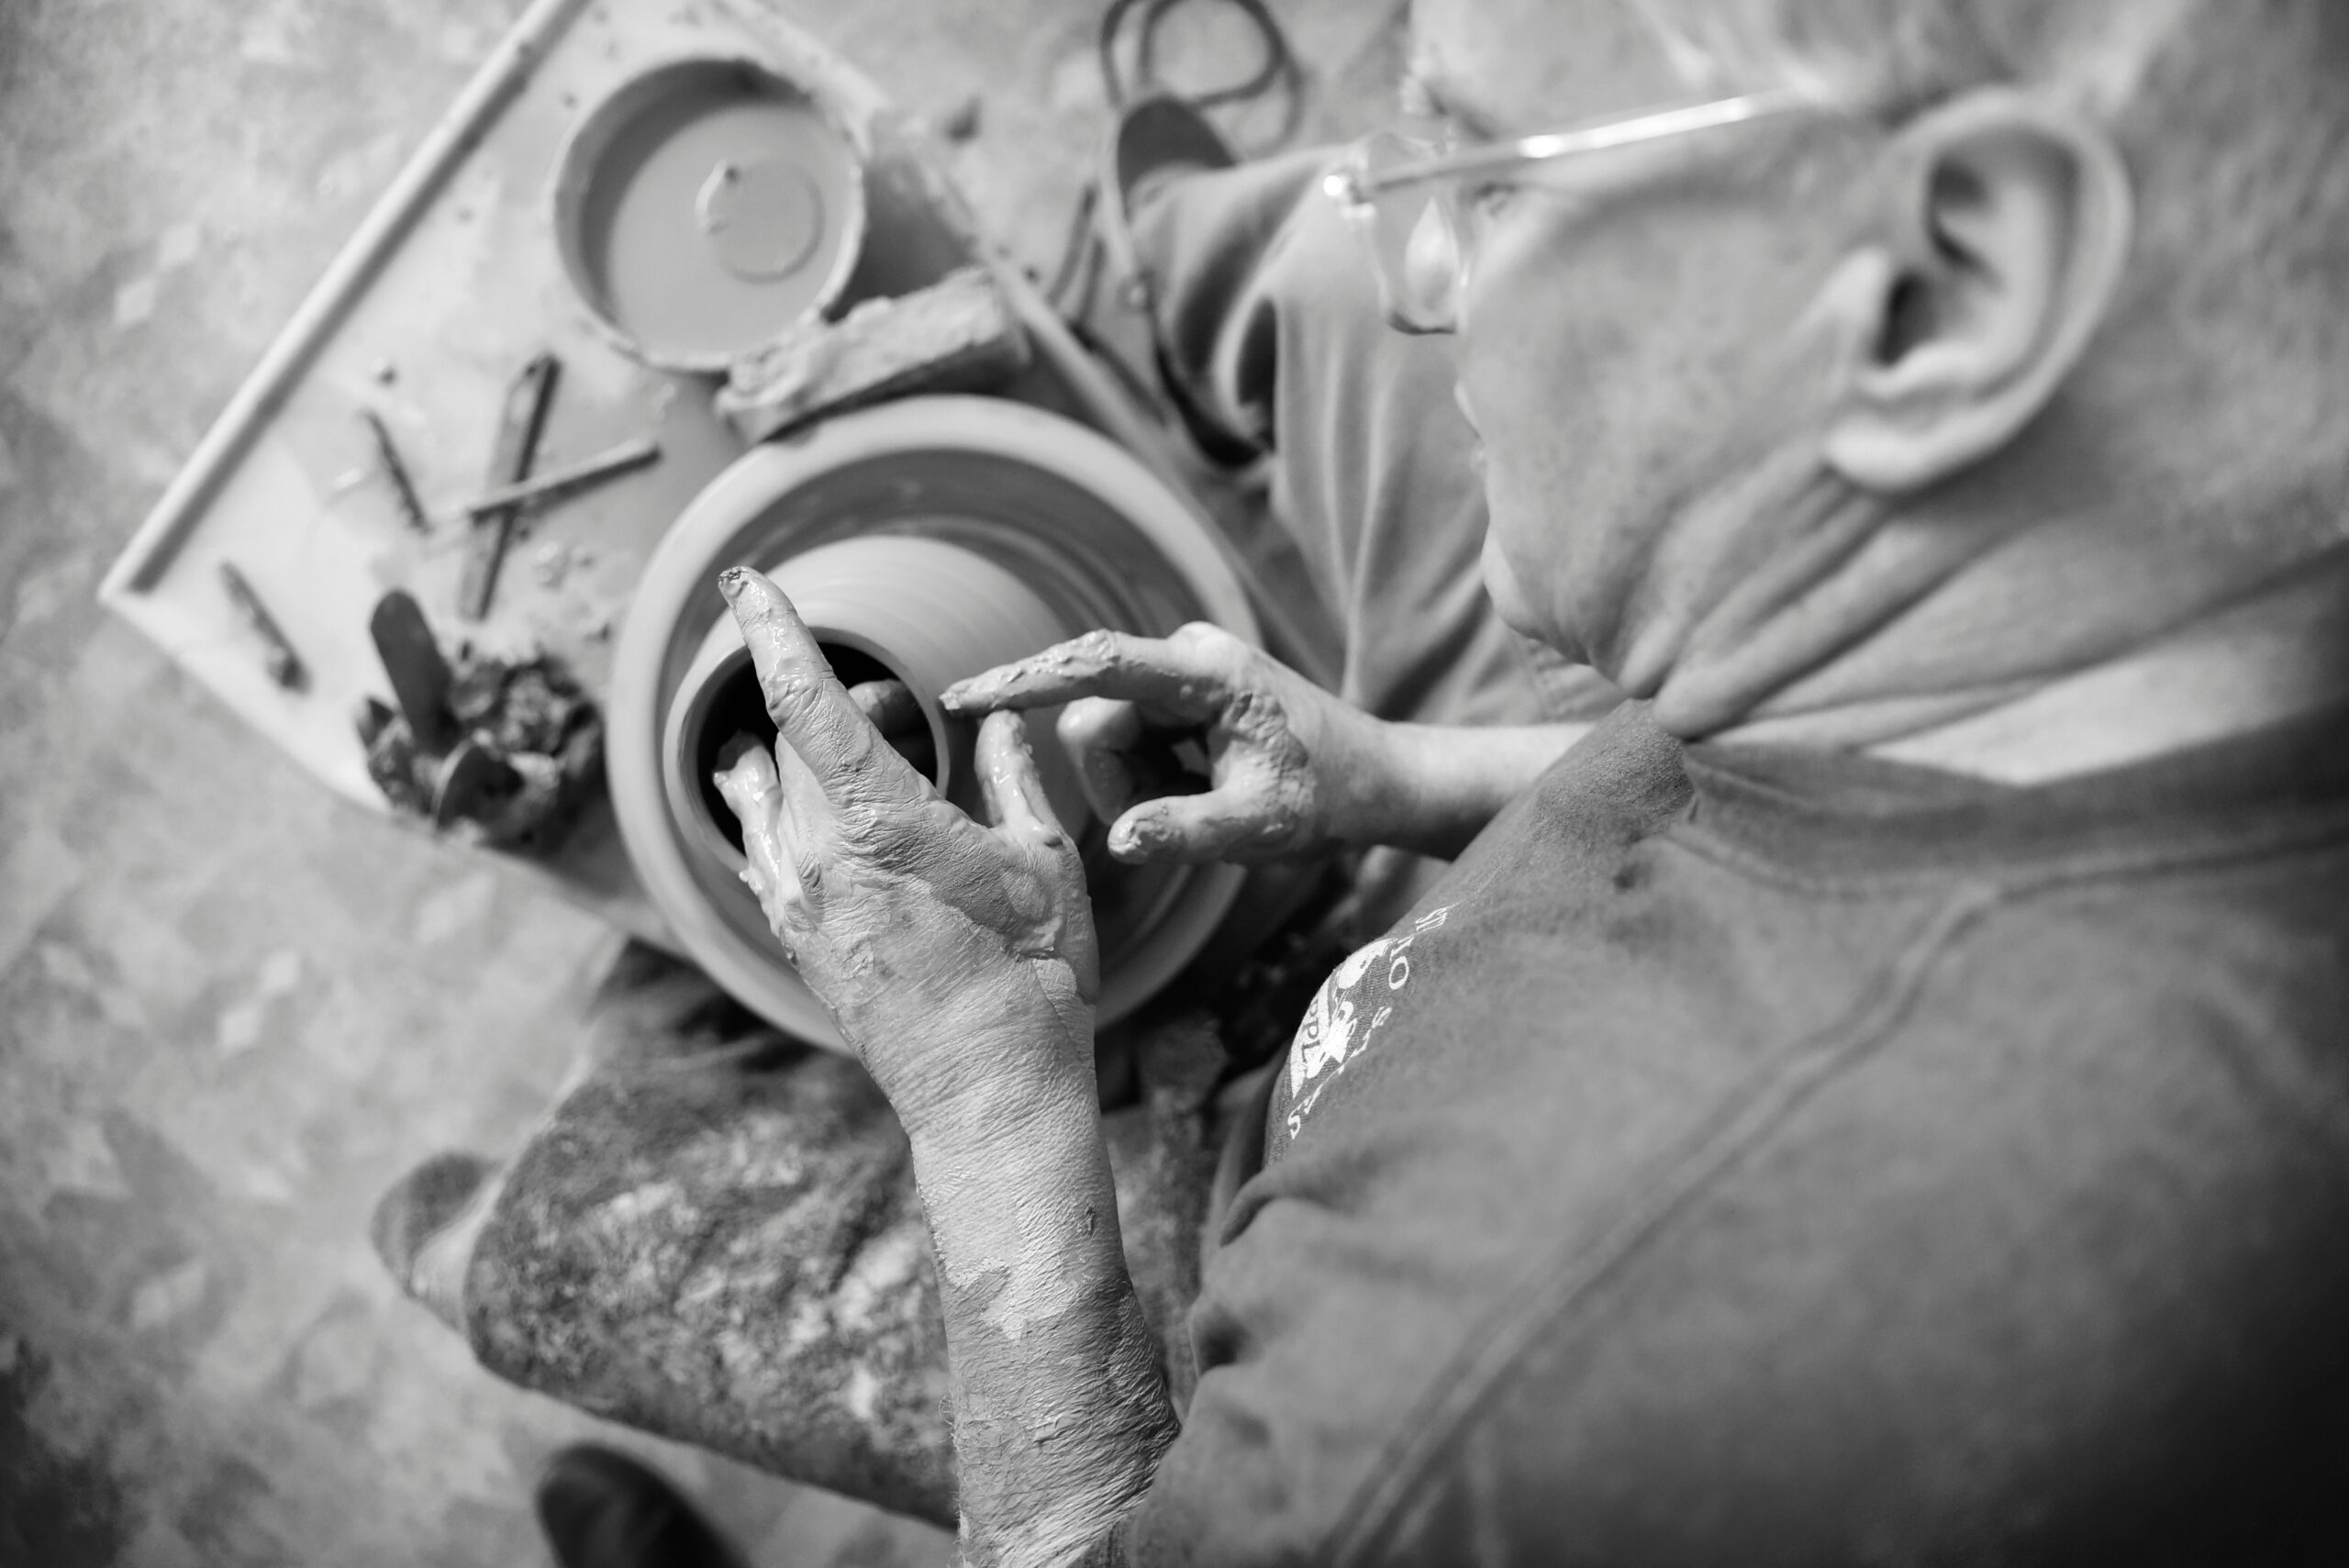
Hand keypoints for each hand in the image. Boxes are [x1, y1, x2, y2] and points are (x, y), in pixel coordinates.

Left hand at [710, 568, 1097, 1123]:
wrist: (991, 1092)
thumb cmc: (1035, 977)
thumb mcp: (1044, 861)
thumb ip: (1014, 778)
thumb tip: (1004, 722)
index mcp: (879, 820)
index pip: (803, 697)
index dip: (773, 628)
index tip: (748, 579)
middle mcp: (818, 857)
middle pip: (790, 742)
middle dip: (825, 705)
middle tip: (884, 706)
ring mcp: (799, 907)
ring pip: (765, 799)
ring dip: (783, 759)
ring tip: (805, 745)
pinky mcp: (798, 946)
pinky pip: (763, 858)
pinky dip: (772, 818)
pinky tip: (782, 815)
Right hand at [941, 622, 1390, 865]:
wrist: (1373, 780)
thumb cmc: (1326, 799)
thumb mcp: (1262, 829)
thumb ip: (1188, 832)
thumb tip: (1119, 841)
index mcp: (1208, 673)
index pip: (1098, 666)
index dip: (1025, 681)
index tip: (962, 697)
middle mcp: (1186, 656)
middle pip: (1092, 722)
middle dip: (1119, 783)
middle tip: (1182, 819)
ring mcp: (1179, 672)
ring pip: (1102, 738)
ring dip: (1136, 786)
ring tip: (1203, 801)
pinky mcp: (1175, 693)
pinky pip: (1124, 741)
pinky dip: (1149, 779)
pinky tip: (1200, 787)